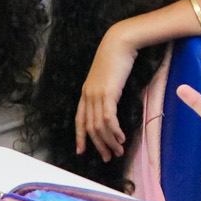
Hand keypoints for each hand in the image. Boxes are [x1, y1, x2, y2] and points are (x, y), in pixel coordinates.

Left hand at [74, 29, 138, 159]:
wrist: (118, 44)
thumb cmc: (115, 58)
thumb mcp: (106, 77)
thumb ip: (105, 90)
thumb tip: (110, 103)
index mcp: (85, 92)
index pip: (79, 120)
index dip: (80, 137)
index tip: (81, 151)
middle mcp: (88, 96)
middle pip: (89, 127)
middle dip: (98, 145)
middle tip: (107, 157)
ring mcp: (96, 95)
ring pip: (99, 126)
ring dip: (108, 141)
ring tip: (118, 151)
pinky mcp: (108, 94)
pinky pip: (109, 118)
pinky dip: (114, 131)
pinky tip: (121, 138)